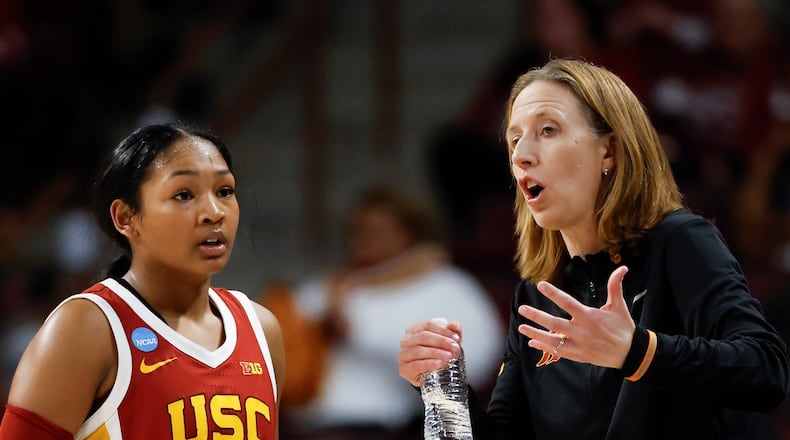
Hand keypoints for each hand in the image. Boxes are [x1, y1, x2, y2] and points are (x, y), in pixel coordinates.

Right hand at [397, 318, 462, 386]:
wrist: (432, 375)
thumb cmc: (437, 355)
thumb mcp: (448, 341)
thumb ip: (453, 331)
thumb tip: (454, 325)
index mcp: (414, 329)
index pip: (428, 325)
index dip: (443, 330)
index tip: (456, 337)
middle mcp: (406, 341)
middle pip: (423, 336)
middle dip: (442, 341)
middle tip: (454, 347)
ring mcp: (403, 355)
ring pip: (418, 351)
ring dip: (436, 353)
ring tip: (448, 356)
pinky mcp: (404, 369)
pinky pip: (416, 365)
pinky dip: (428, 364)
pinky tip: (438, 363)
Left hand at [517, 266, 634, 368]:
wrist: (631, 354)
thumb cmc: (623, 328)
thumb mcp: (619, 306)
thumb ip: (615, 286)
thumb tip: (622, 268)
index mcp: (590, 317)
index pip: (568, 303)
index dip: (553, 293)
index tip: (540, 285)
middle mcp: (582, 332)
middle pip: (555, 324)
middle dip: (537, 316)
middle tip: (522, 309)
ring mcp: (579, 346)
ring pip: (553, 341)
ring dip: (536, 334)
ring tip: (521, 327)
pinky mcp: (578, 356)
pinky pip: (558, 352)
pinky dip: (544, 347)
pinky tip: (532, 342)